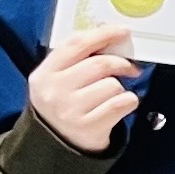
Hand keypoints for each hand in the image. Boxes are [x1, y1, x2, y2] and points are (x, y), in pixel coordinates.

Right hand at [24, 24, 140, 152]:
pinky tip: (117, 106)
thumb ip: (78, 58)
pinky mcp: (89, 126)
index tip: (123, 31)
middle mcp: (54, 91)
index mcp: (44, 74)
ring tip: (110, 95)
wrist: (58, 142)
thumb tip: (113, 38)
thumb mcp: (58, 79)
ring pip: (113, 85)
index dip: (103, 33)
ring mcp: (70, 110)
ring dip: (120, 87)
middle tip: (130, 67)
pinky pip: (123, 103)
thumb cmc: (65, 103)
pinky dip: (128, 101)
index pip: (76, 44)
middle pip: (100, 64)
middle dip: (121, 63)